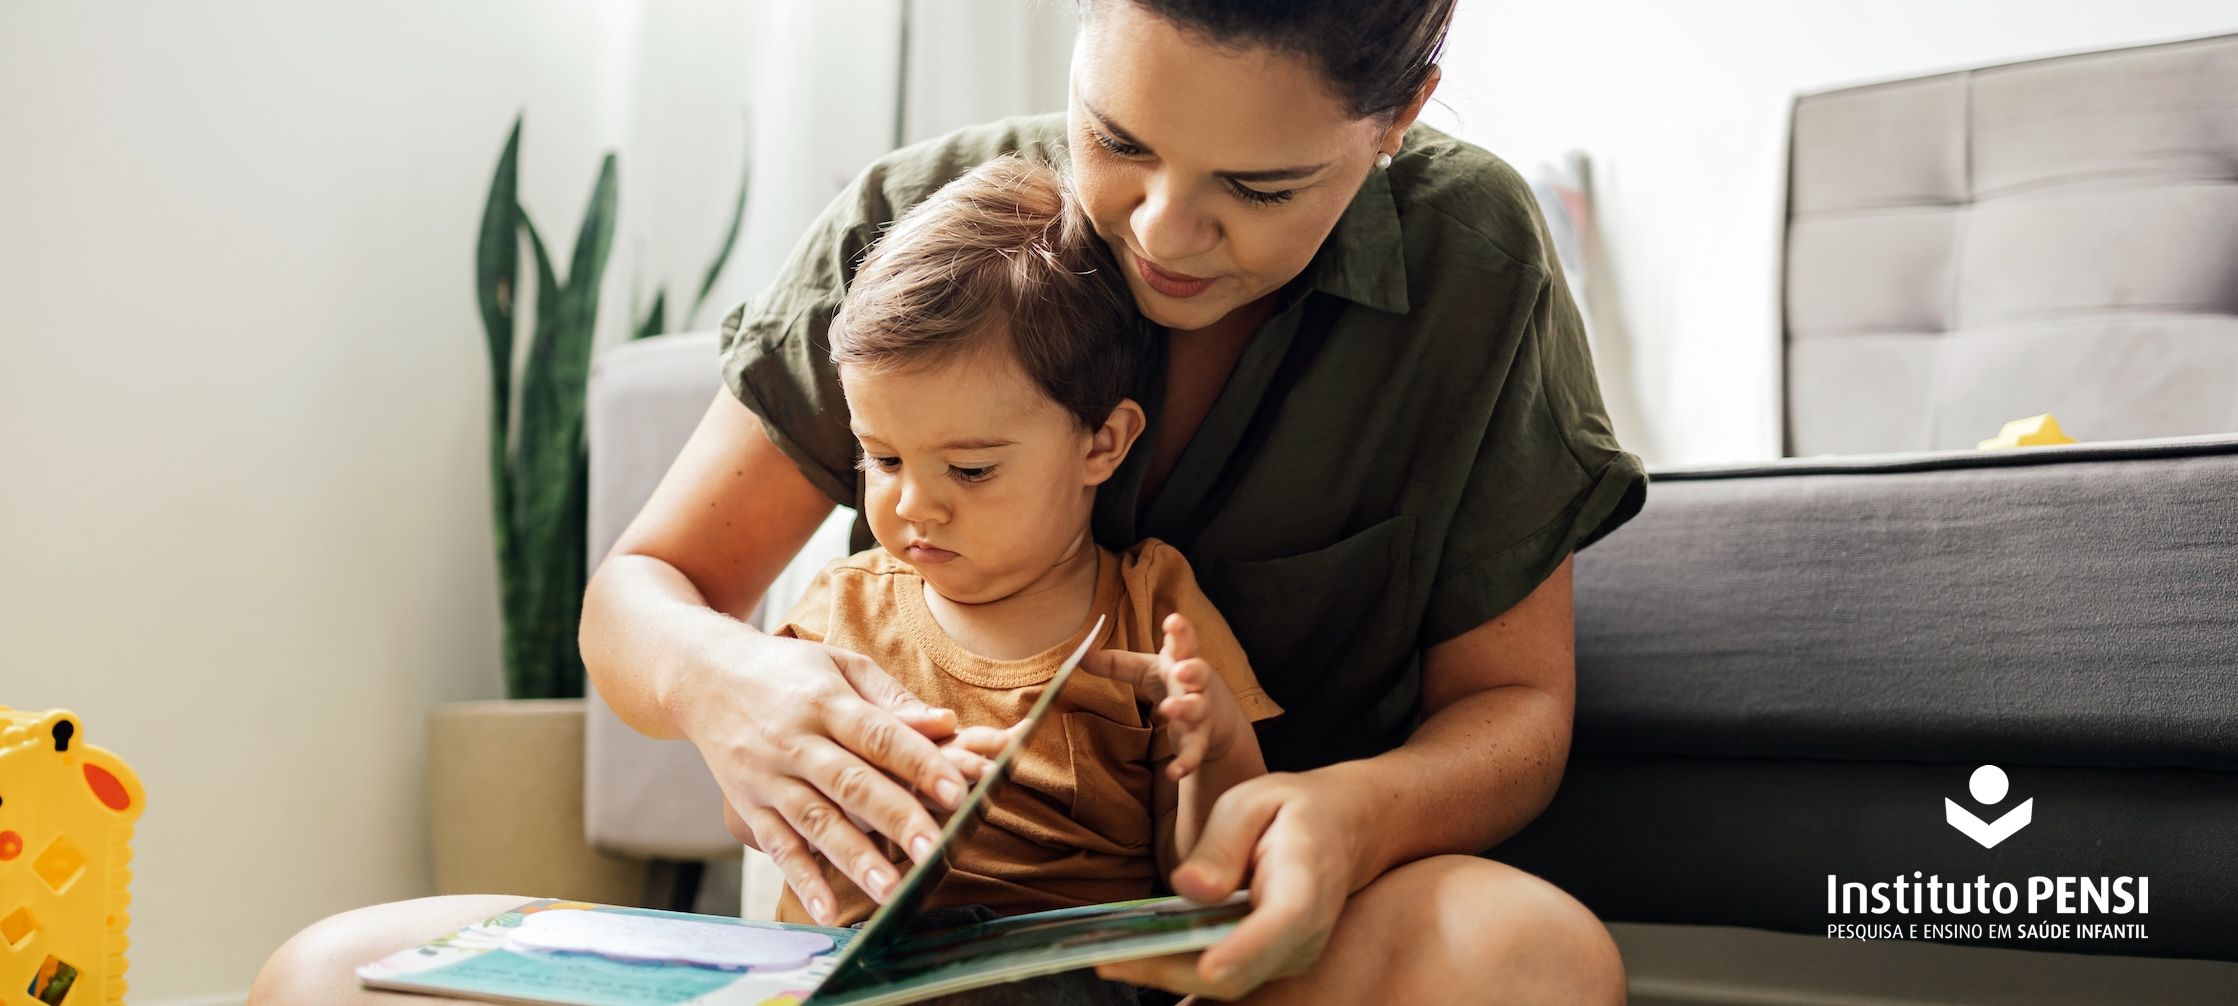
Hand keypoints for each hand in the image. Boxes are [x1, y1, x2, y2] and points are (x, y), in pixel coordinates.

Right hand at [692, 630, 967, 924]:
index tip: (957, 790)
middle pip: (851, 783)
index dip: (918, 763)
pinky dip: (801, 879)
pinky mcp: (748, 805)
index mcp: (826, 701)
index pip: (878, 735)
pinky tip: (825, 910)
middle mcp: (795, 741)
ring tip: (891, 891)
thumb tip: (947, 724)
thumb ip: (891, 699)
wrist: (703, 678)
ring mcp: (769, 777)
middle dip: (895, 818)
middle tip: (933, 851)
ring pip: (815, 822)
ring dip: (854, 859)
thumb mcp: (839, 665)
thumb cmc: (787, 671)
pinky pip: (777, 846)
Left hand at [1081, 612, 1244, 779]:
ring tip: (1169, 710)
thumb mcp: (1149, 670)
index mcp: (1182, 661)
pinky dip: (1186, 762)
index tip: (1173, 620)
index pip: (1183, 642)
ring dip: (1185, 709)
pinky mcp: (1200, 740)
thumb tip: (1079, 656)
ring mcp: (1202, 712)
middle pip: (1199, 672)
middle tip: (1180, 670)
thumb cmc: (1177, 684)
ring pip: (1197, 709)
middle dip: (1192, 669)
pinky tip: (1174, 772)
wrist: (1217, 719)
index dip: (1180, 631)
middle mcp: (1196, 684)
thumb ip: (1117, 664)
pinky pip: (1194, 752)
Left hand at [1095, 769, 1372, 998]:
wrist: (1341, 830)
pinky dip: (1178, 968)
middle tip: (1110, 959)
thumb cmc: (1291, 810)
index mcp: (1306, 882)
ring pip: (1227, 983)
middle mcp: (1305, 933)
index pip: (1282, 925)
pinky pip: (1223, 976)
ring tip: (1108, 957)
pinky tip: (1133, 955)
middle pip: (1242, 971)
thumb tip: (1187, 889)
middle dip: (1174, 971)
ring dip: (1167, 974)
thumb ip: (1221, 845)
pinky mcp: (1270, 963)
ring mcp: (1291, 955)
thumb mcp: (1253, 803)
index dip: (1245, 951)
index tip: (1209, 967)